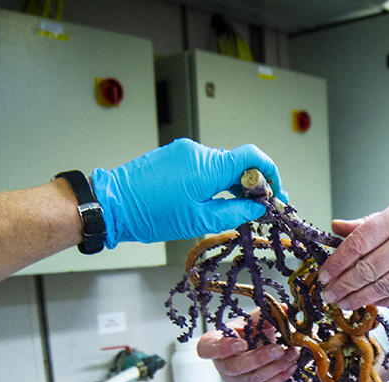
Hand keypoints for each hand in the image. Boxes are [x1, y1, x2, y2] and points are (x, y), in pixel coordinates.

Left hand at [91, 139, 287, 246]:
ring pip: (222, 166)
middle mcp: (198, 152)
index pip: (253, 158)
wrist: (112, 204)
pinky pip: (205, 166)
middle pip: (239, 163)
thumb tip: (258, 209)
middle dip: (253, 185)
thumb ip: (235, 212)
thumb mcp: (199, 221)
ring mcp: (184, 152)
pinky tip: (212, 200)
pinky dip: (215, 181)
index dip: (271, 175)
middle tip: (260, 210)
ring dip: (233, 185)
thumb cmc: (150, 214)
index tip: (276, 195)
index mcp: (208, 166)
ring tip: (235, 209)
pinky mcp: (173, 156)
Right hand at [196, 314, 299, 381]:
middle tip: (279, 349)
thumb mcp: (254, 320)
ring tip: (293, 354)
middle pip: (235, 367)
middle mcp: (221, 364)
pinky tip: (291, 365)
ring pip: (253, 379)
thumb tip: (284, 309)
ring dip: (276, 367)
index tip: (242, 343)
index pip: (207, 349)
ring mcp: (234, 380)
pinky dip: (280, 376)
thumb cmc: (249, 333)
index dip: (222, 348)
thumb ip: (266, 314)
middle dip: (259, 359)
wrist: (257, 348)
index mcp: (214, 343)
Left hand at [317, 196, 388, 309]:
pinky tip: (369, 303)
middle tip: (328, 294)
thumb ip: (369, 222)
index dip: (337, 262)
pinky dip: (384, 301)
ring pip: (384, 287)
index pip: (359, 242)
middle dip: (344, 285)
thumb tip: (336, 227)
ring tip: (342, 304)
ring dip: (359, 298)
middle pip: (369, 269)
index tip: (324, 274)